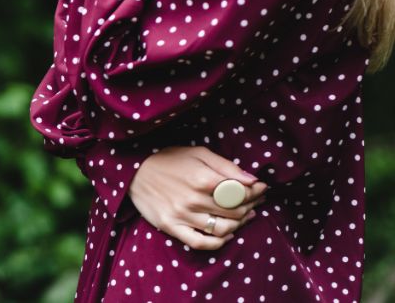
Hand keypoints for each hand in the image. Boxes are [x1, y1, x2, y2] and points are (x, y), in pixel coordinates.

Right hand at [128, 146, 266, 250]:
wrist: (133, 171)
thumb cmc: (168, 159)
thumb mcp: (198, 153)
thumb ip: (226, 166)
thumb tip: (253, 180)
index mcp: (202, 178)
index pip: (240, 192)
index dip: (256, 192)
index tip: (261, 189)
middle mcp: (194, 199)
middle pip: (235, 211)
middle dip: (251, 206)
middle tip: (255, 202)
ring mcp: (182, 215)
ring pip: (222, 228)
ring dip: (239, 224)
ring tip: (244, 217)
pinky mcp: (172, 227)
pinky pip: (201, 242)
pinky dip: (218, 242)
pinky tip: (227, 235)